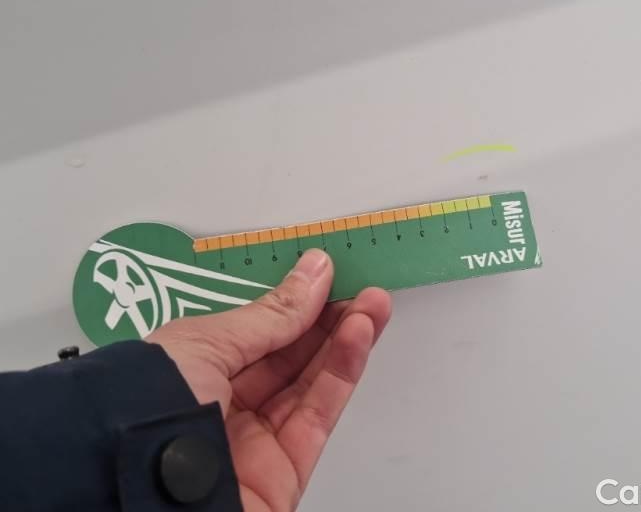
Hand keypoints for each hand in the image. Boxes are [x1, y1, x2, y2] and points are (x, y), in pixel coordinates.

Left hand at [146, 249, 391, 510]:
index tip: (324, 274)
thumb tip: (313, 273)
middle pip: (287, 355)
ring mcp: (255, 439)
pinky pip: (319, 412)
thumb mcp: (206, 344)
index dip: (290, 302)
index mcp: (191, 372)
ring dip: (344, 338)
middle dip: (325, 316)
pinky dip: (344, 371)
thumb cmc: (150, 411)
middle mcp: (223, 405)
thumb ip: (269, 315)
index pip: (253, 331)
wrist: (144, 495)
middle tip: (358, 284)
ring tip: (373, 303)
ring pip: (310, 381)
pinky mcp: (286, 470)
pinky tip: (360, 335)